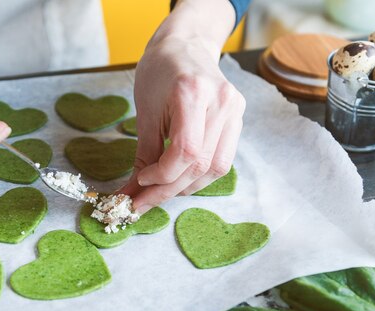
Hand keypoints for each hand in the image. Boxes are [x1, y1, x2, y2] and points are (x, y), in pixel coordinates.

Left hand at [120, 36, 244, 212]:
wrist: (185, 45)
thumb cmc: (159, 72)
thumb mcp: (145, 109)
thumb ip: (144, 153)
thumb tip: (135, 190)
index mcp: (193, 93)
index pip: (185, 151)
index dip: (161, 175)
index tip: (140, 183)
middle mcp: (221, 102)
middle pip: (200, 164)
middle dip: (169, 189)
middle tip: (143, 201)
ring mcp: (235, 110)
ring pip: (216, 168)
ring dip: (187, 186)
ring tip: (162, 190)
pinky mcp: (238, 118)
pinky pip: (223, 159)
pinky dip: (201, 174)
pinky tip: (181, 177)